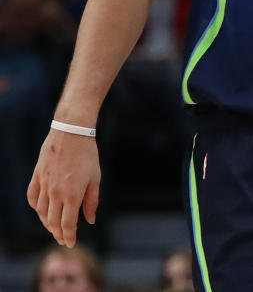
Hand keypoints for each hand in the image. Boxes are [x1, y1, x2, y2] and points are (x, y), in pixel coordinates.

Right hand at [27, 129, 100, 246]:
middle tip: (63, 239)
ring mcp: (44, 185)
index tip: (70, 243)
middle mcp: (55, 193)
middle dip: (58, 233)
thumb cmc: (88, 155)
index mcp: (72, 195)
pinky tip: (41, 211)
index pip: (67, 224)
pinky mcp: (37, 176)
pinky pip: (32, 198)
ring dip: (47, 223)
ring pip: (41, 212)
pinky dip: (36, 207)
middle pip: (53, 221)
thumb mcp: (96, 178)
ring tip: (53, 228)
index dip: (69, 236)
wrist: (72, 133)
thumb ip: (92, 201)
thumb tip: (90, 220)